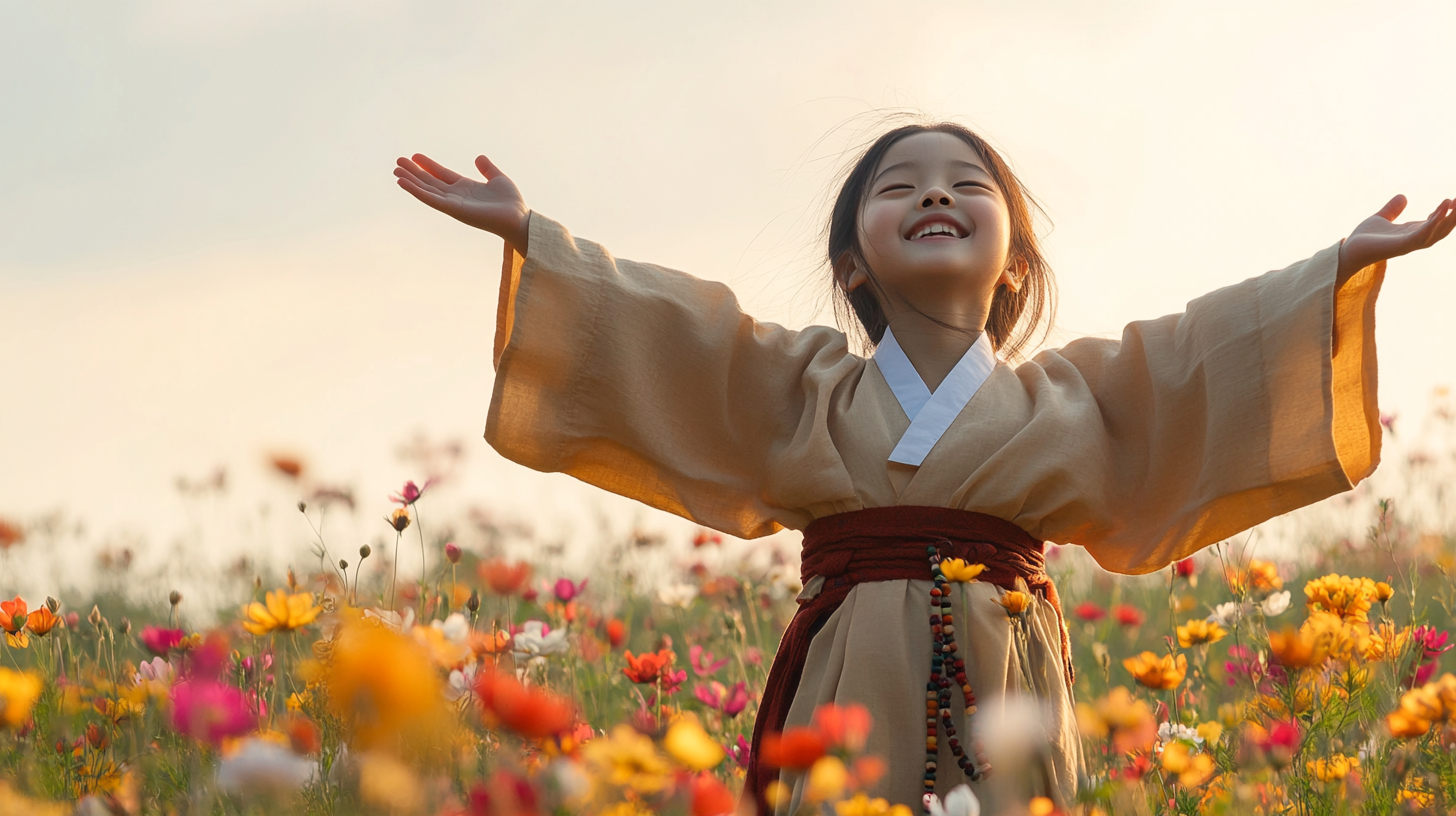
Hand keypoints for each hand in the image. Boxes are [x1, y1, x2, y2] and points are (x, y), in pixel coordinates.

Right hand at [394, 154, 531, 251]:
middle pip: (430, 182)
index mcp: (465, 188)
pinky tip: (403, 183)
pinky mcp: (453, 210)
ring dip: (411, 181)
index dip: (428, 165)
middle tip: (398, 162)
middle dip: (414, 172)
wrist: (519, 218)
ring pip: (427, 190)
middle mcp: (456, 196)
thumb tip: (479, 157)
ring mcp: (453, 204)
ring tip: (396, 171)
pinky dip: (417, 191)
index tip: (414, 156)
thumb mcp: (498, 178)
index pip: (442, 174)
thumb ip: (487, 168)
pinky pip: (431, 199)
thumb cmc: (511, 203)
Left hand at [1338, 195, 1455, 284]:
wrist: (1348, 251)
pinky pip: (1423, 234)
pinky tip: (1441, 210)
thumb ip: (1393, 209)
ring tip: (1455, 202)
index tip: (1450, 200)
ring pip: (1436, 232)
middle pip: (1441, 229)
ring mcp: (1409, 243)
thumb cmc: (1364, 239)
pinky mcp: (1402, 245)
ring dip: (1448, 218)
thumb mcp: (1381, 218)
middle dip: (1454, 216)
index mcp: (1412, 233)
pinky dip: (1434, 222)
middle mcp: (1414, 239)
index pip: (1435, 223)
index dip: (1444, 212)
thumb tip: (1403, 196)